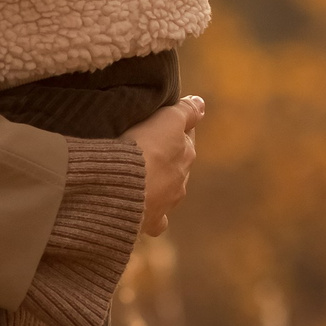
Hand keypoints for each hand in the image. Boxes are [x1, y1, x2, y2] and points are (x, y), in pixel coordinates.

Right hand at [123, 95, 203, 237]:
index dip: (174, 129)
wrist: (124, 187)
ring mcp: (167, 202)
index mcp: (186, 154)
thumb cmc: (143, 148)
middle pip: (177, 165)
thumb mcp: (166, 119)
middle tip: (146, 149)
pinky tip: (143, 211)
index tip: (161, 124)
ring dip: (158, 184)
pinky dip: (152, 216)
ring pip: (168, 191)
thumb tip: (202, 104)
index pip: (185, 137)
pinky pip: (156, 221)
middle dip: (166, 158)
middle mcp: (181, 180)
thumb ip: (186, 112)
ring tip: (138, 177)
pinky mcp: (151, 221)